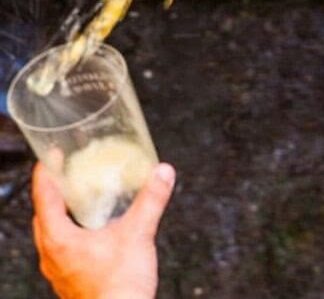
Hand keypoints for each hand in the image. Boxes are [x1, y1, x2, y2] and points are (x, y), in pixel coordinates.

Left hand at [32, 161, 175, 298]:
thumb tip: (163, 173)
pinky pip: (62, 248)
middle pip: (44, 215)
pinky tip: (91, 231)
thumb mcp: (139, 235)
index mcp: (59, 240)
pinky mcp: (69, 279)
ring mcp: (59, 269)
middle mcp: (52, 255)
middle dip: (54, 192)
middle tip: (66, 173)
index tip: (51, 156)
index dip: (46, 173)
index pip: (43, 198)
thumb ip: (151, 200)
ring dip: (61, 213)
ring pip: (51, 234)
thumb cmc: (119, 286)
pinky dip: (70, 231)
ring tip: (79, 199)